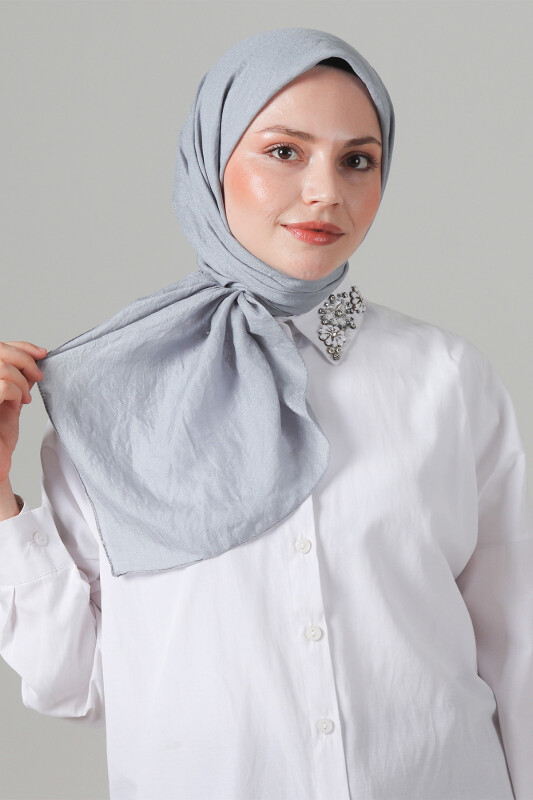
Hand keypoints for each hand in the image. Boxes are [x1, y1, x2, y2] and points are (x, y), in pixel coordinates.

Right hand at [0, 341, 46, 484]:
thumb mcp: (12, 405)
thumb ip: (19, 384)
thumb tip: (33, 365)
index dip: (21, 347)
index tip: (41, 354)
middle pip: (0, 351)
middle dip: (25, 359)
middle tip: (38, 376)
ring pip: (3, 369)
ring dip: (22, 381)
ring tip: (25, 398)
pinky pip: (4, 386)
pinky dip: (17, 392)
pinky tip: (19, 404)